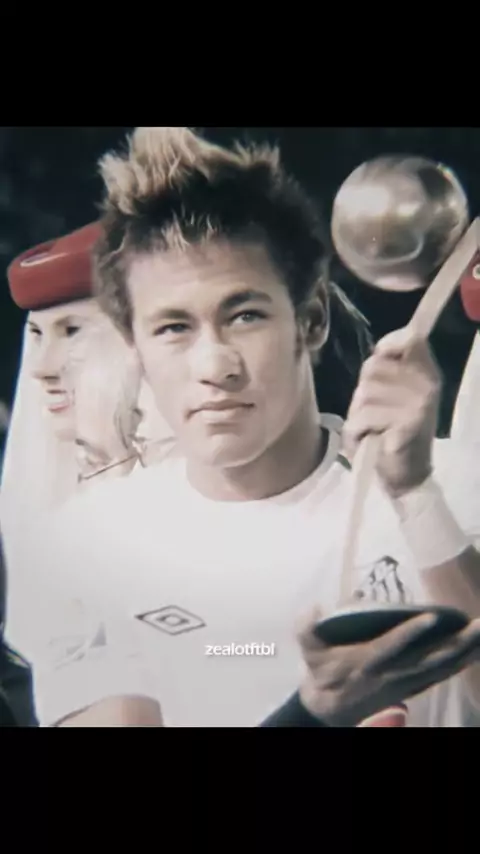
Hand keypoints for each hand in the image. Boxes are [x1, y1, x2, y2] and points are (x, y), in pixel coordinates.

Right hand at [296, 606, 479, 726]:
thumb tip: (314, 606)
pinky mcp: (413, 686)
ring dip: (464, 651)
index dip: (411, 633)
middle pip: (428, 659)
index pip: (391, 647)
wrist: (329, 709)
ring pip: (440, 668)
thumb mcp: (308, 650)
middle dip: (455, 643)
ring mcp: (405, 683)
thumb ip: (307, 628)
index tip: (431, 617)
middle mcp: (391, 674)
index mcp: (366, 662)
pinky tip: (475, 649)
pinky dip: (460, 663)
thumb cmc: (321, 672)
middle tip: (477, 624)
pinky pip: (441, 675)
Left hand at [343, 328, 440, 496]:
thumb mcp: (391, 393)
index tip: (380, 369)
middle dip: (363, 392)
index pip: (409, 338)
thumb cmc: (392, 432)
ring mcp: (419, 404)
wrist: (405, 476)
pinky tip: (370, 441)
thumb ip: (386, 367)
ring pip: (363, 393)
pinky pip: (362, 418)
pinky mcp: (405, 425)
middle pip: (373, 366)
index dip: (385, 348)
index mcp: (427, 372)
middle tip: (375, 414)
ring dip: (357, 415)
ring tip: (372, 429)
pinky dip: (356, 433)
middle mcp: (427, 384)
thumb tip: (379, 348)